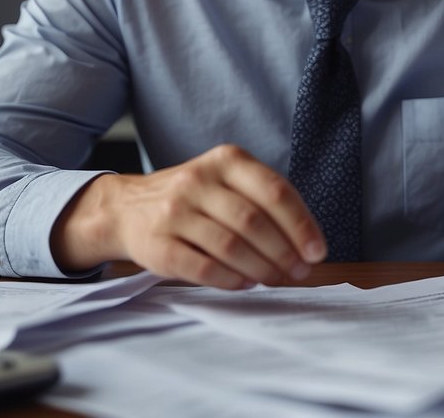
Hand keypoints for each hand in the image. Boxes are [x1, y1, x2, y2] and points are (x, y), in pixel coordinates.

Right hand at [51, 144, 326, 287]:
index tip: (317, 251)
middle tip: (299, 272)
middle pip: (254, 221)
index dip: (301, 224)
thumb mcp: (226, 181)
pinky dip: (230, 280)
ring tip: (275, 280)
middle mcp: (198, 180)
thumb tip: (306, 244)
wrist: (127, 208)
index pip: (274, 191)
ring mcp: (175, 212)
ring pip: (230, 246)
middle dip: (284, 252)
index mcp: (225, 160)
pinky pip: (203, 267)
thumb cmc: (193, 199)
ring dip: (261, 269)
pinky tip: (244, 284)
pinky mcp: (158, 244)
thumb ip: (264, 202)